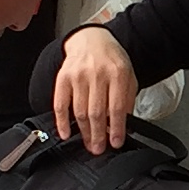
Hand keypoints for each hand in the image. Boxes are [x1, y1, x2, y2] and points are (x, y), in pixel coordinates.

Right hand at [51, 28, 140, 154]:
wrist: (92, 40)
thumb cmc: (112, 61)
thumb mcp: (128, 76)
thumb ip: (127, 99)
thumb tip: (123, 125)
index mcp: (117, 73)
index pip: (117, 107)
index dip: (116, 128)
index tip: (116, 143)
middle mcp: (97, 74)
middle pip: (96, 111)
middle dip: (98, 135)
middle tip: (98, 149)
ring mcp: (78, 76)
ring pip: (79, 111)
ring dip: (83, 132)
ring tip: (88, 144)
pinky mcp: (63, 78)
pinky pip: (60, 104)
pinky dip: (62, 121)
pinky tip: (66, 133)